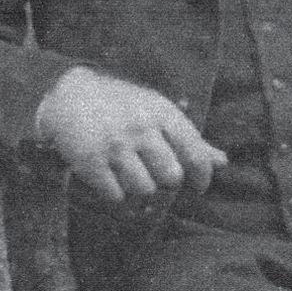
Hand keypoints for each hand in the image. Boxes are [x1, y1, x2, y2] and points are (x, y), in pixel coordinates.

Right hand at [33, 66, 226, 202]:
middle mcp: (140, 128)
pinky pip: (116, 195)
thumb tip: (223, 162)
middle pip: (171, 177)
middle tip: (155, 172)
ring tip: (129, 171)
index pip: (195, 154)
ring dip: (140, 187)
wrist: (68, 95)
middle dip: (167, 181)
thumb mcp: (158, 112)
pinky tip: (110, 175)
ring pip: (145, 190)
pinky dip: (116, 192)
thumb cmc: (122, 106)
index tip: (198, 186)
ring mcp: (114, 146)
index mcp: (162, 113)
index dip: (202, 177)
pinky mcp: (90, 162)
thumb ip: (190, 139)